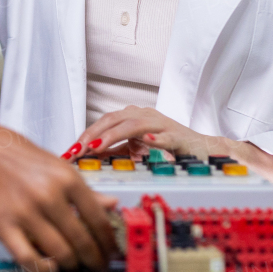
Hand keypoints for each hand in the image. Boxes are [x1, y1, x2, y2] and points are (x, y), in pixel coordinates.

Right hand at [0, 120, 118, 271]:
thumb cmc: (16, 156)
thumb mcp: (57, 166)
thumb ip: (84, 189)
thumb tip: (112, 205)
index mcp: (67, 179)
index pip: (99, 221)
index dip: (109, 243)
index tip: (112, 253)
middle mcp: (49, 196)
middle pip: (82, 241)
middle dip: (94, 260)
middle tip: (97, 267)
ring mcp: (26, 213)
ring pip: (60, 254)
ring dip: (71, 265)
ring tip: (73, 265)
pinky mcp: (3, 227)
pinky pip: (29, 259)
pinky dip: (44, 269)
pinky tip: (49, 267)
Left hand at [67, 106, 208, 160]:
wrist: (201, 148)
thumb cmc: (168, 146)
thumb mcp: (136, 148)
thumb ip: (115, 150)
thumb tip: (89, 155)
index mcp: (133, 117)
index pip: (104, 122)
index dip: (86, 135)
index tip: (70, 151)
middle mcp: (144, 116)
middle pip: (114, 119)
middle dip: (93, 134)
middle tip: (78, 150)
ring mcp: (161, 124)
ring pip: (134, 125)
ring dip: (113, 135)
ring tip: (98, 147)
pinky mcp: (177, 136)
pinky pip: (164, 136)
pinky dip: (154, 139)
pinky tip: (145, 142)